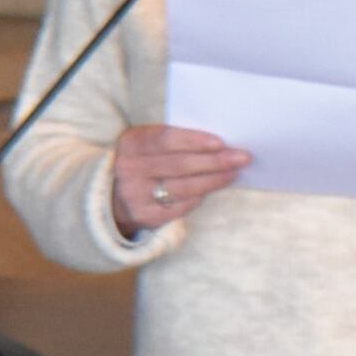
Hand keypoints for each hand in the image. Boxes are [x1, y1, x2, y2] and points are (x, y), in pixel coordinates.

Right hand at [109, 125, 250, 234]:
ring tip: (234, 173)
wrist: (114, 196)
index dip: (194, 141)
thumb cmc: (144, 162)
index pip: (165, 139)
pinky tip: (214, 187)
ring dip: (213, 180)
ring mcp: (135, 195)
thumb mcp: (147, 144)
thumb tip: (219, 143)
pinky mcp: (146, 216)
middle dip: (214, 161)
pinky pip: (181, 205)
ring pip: (183, 187)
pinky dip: (201, 195)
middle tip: (241, 158)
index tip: (220, 143)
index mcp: (130, 144)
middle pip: (179, 165)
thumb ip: (174, 140)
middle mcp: (128, 169)